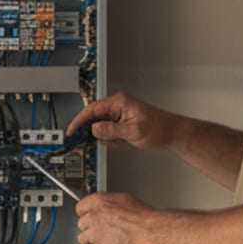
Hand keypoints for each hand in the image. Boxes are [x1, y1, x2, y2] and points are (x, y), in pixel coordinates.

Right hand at [65, 92, 179, 150]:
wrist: (172, 134)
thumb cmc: (158, 129)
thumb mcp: (132, 132)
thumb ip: (110, 131)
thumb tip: (94, 129)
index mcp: (118, 103)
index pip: (91, 110)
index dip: (78, 121)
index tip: (70, 131)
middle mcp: (118, 105)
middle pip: (95, 119)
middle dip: (99, 133)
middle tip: (107, 141)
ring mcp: (120, 114)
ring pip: (102, 128)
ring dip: (109, 138)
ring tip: (123, 140)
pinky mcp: (123, 122)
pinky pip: (110, 132)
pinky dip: (114, 139)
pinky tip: (125, 141)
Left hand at [76, 193, 156, 243]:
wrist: (149, 232)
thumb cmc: (142, 217)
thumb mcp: (124, 200)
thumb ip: (109, 205)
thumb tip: (107, 208)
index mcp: (98, 202)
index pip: (80, 208)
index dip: (86, 214)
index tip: (90, 218)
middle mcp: (93, 217)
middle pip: (81, 224)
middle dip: (90, 228)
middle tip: (102, 230)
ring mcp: (94, 234)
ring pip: (84, 239)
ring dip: (93, 241)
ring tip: (106, 241)